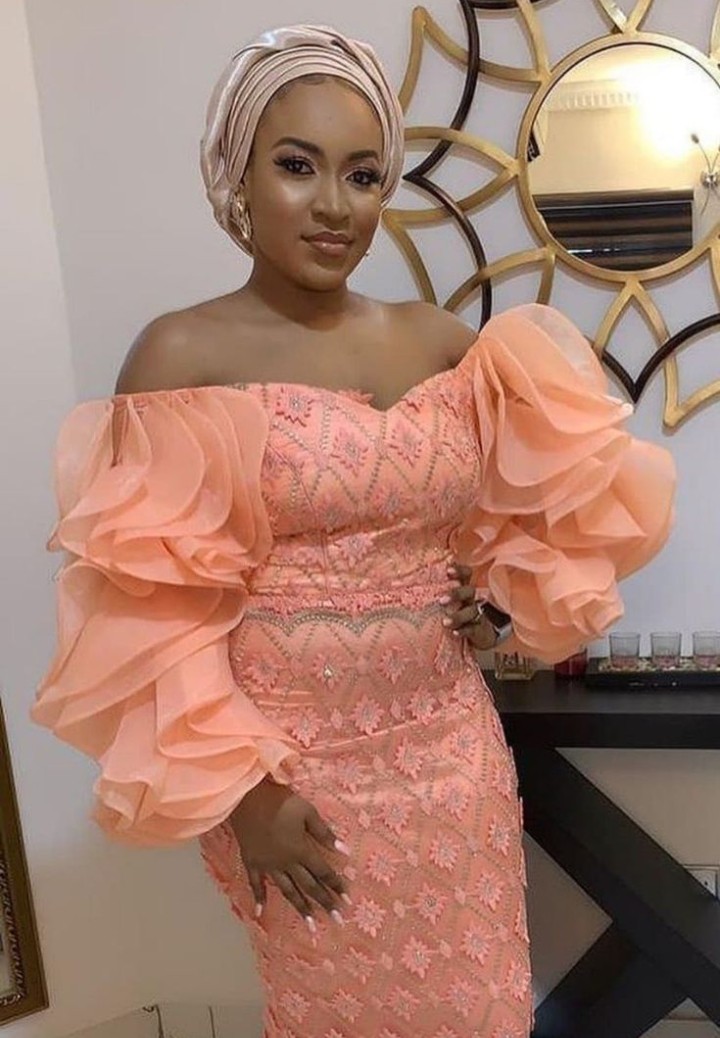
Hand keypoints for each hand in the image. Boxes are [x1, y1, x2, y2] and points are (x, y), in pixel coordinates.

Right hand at [229, 776, 350, 929]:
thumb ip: (324, 833)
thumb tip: (343, 851)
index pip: (323, 872)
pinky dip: (259, 898)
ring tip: (311, 925)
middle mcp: (286, 863)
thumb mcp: (307, 812)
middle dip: (324, 902)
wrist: (246, 798)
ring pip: (287, 890)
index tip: (347, 900)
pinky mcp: (252, 862)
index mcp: (301, 850)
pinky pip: (256, 884)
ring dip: (300, 907)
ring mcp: (268, 865)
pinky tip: (261, 912)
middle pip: (309, 886)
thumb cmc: (280, 801)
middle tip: (337, 920)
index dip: (336, 885)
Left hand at [441, 562, 498, 650]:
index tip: (448, 570)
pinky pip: (474, 629)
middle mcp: (472, 599)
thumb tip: (411, 581)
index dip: (459, 571)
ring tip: (445, 622)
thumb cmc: (455, 613)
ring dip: (458, 616)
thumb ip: (435, 591)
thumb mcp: (448, 601)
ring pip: (471, 611)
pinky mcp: (480, 630)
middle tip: (441, 600)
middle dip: (456, 594)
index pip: (466, 574)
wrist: (478, 634)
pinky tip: (455, 633)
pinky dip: (465, 631)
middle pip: (469, 591)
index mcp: (464, 588)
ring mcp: (478, 614)